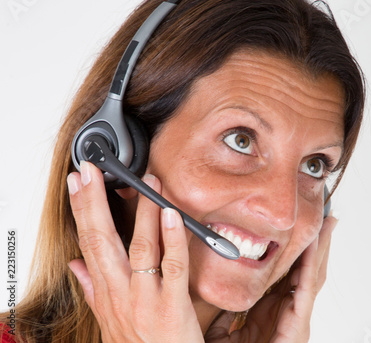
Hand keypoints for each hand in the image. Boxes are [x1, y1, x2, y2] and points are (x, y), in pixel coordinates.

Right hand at [67, 161, 203, 341]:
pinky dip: (171, 238)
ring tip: (147, 182)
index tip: (77, 183)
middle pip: (101, 241)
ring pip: (139, 248)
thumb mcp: (108, 320)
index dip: (80, 210)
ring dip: (142, 212)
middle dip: (92, 203)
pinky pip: (172, 267)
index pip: (87, 243)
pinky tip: (170, 214)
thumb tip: (77, 266)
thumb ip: (94, 290)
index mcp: (107, 291)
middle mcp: (121, 293)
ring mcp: (145, 299)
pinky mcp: (171, 307)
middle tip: (90, 171)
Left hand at [205, 214, 337, 342]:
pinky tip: (313, 245)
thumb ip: (226, 309)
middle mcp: (289, 315)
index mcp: (271, 313)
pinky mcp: (297, 329)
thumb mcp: (221, 329)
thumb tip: (219, 286)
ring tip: (327, 223)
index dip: (296, 250)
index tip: (300, 227)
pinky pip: (306, 290)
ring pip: (313, 276)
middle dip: (316, 244)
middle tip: (324, 216)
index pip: (289, 274)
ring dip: (320, 248)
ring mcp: (296, 322)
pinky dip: (311, 265)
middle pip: (307, 271)